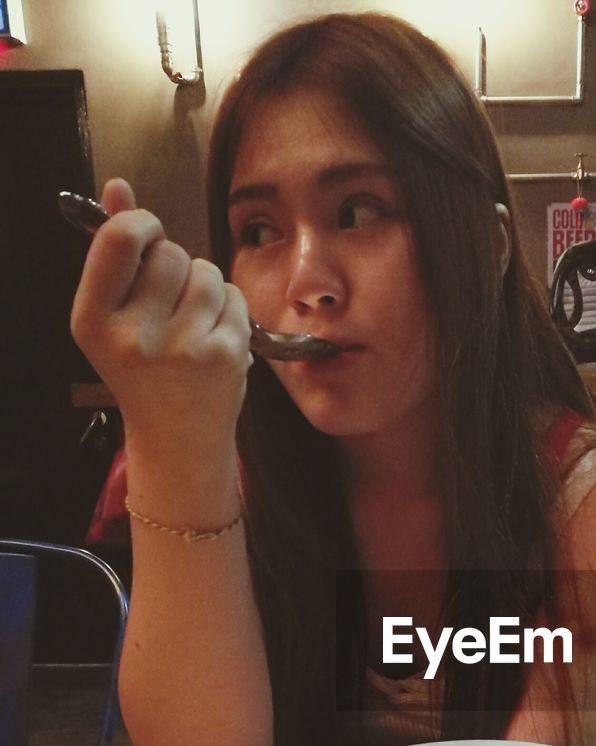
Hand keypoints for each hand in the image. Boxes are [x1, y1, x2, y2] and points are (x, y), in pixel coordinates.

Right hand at [71, 178, 250, 466]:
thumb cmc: (145, 370)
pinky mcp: (223, 355)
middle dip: (176, 265)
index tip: (148, 238)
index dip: (141, 225)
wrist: (177, 440)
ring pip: (206, 271)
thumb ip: (114, 250)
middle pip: (170, 253)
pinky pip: (234, 296)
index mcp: (93, 321)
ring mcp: (181, 348)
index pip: (120, 238)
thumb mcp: (115, 315)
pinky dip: (229, 310)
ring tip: (194, 322)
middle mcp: (133, 336)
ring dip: (205, 286)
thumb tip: (118, 187)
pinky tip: (215, 339)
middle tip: (170, 304)